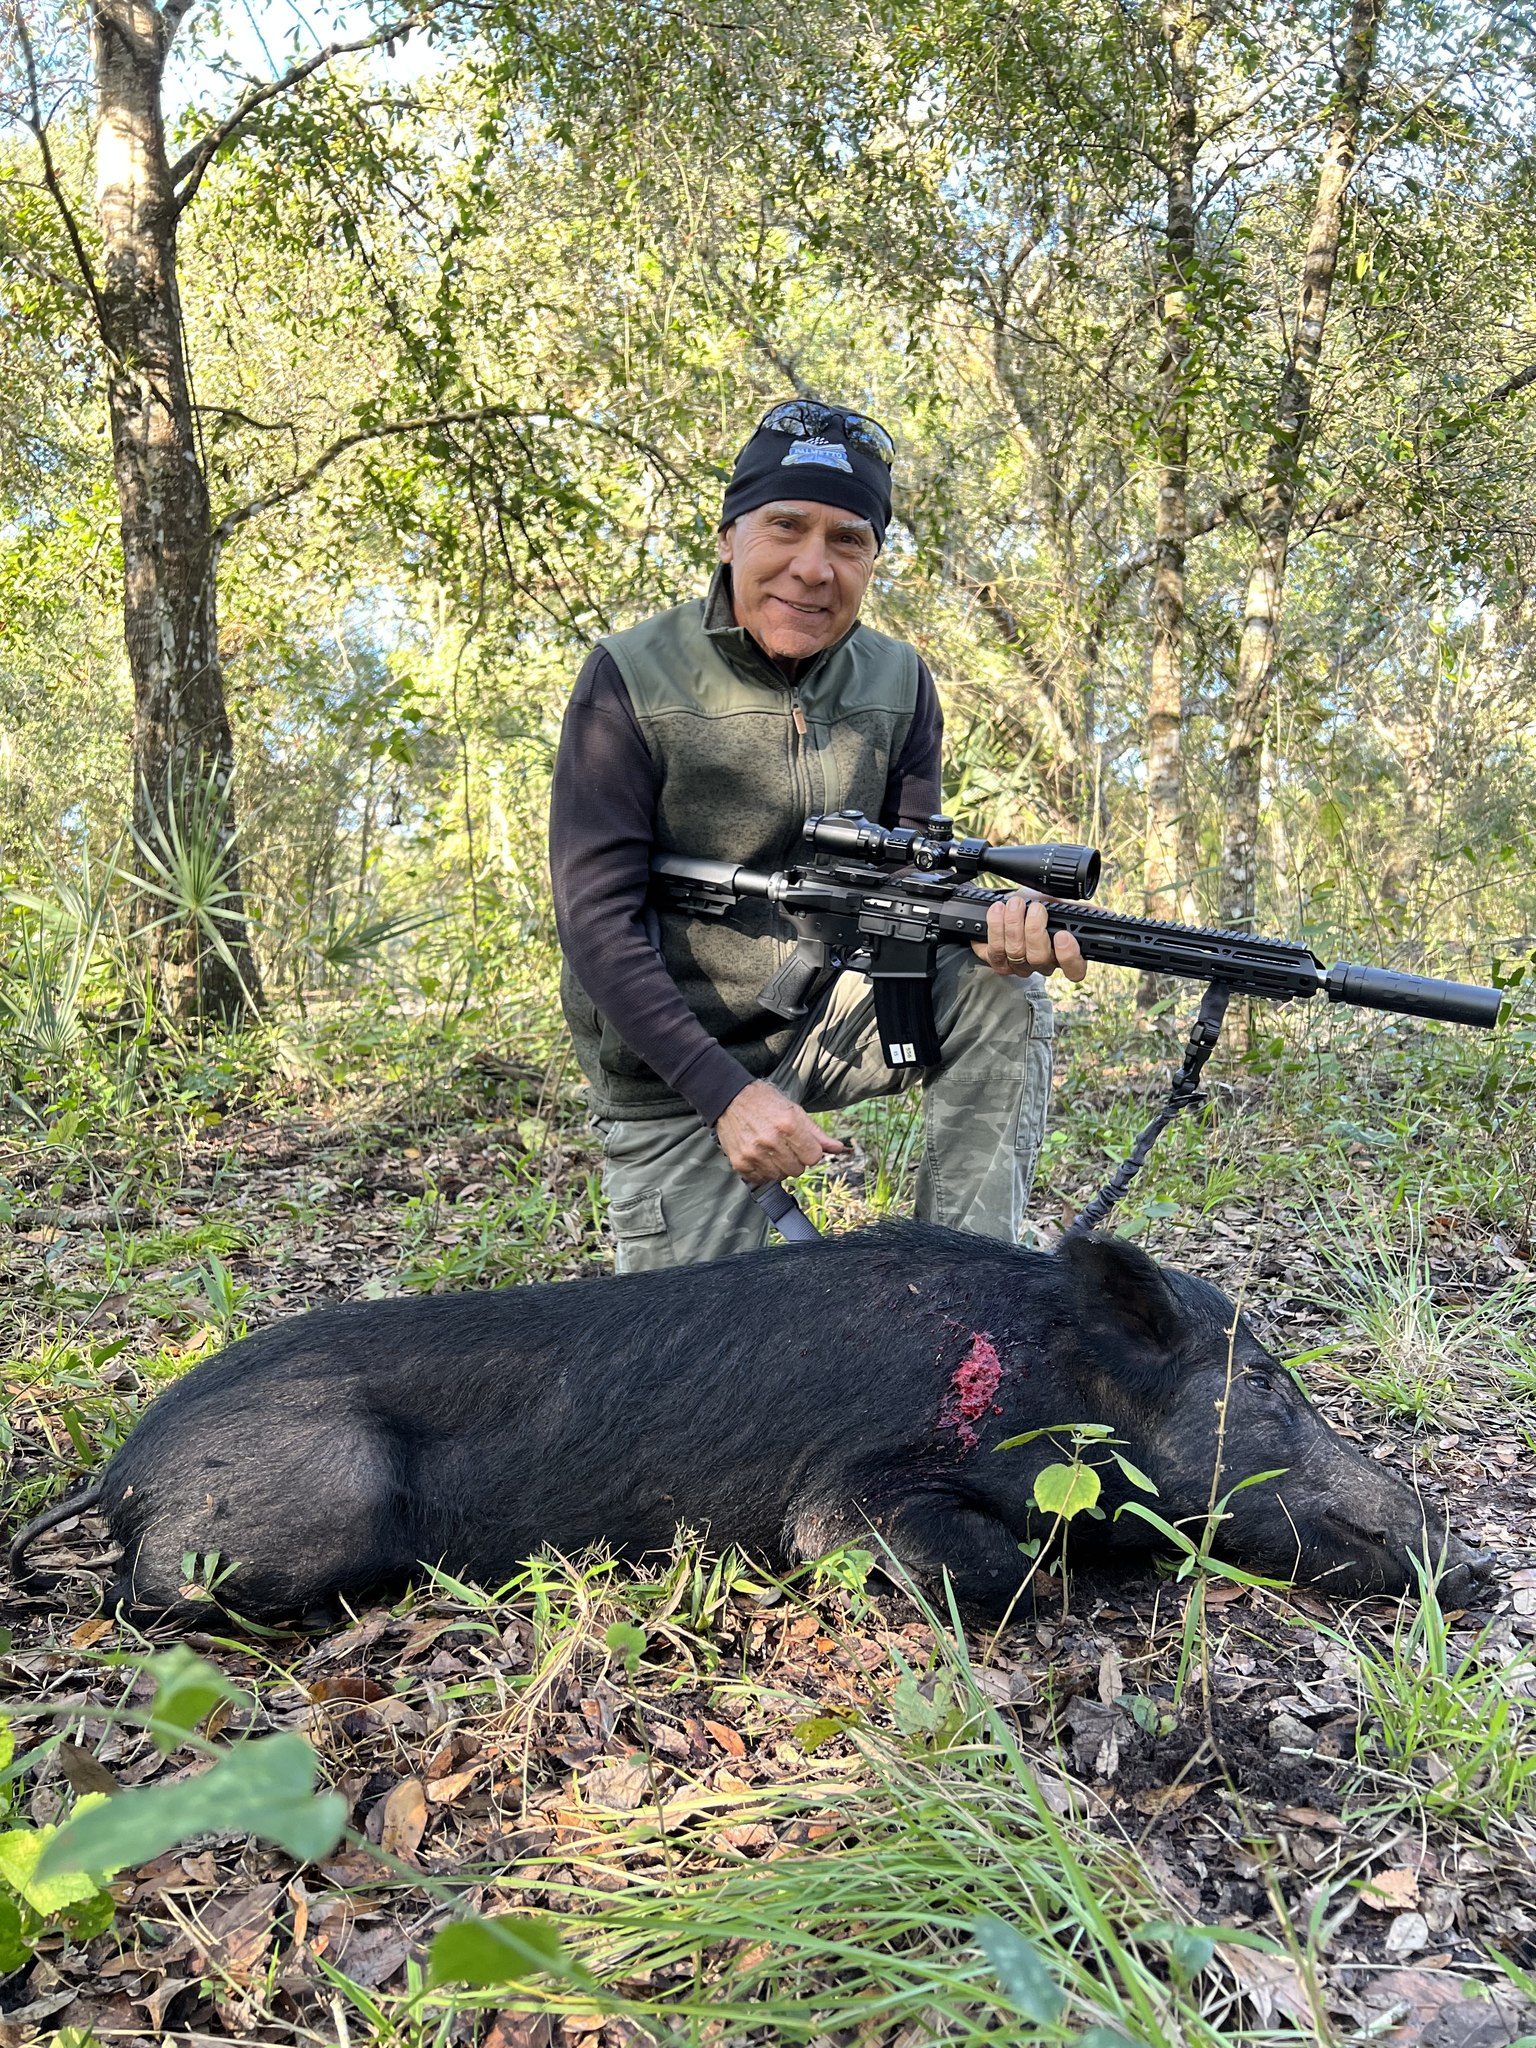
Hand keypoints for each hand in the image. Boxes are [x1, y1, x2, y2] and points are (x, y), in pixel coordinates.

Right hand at [715, 1080, 847, 1182]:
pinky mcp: (740, 1162)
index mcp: (788, 1125)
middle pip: (798, 1169)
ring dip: (779, 1166)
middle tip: (785, 1146)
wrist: (729, 1098)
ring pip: (780, 1176)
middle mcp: (771, 1141)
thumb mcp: (794, 1110)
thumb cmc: (764, 1101)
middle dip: (796, 1160)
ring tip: (771, 1150)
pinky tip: (760, 1156)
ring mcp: (753, 1153)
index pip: (814, 1157)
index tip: (802, 1144)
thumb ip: (817, 1133)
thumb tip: (839, 1149)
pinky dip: (763, 1171)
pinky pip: (761, 1179)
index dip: (810, 1151)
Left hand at [972, 892, 1086, 980]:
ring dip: (1014, 924)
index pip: (1075, 970)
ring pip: (1016, 953)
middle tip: (1034, 908)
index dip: (1070, 957)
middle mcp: (1041, 964)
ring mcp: (1018, 966)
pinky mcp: (997, 962)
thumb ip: (1078, 912)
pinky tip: (997, 910)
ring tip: (1014, 904)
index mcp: (1062, 954)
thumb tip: (1104, 915)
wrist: (1005, 904)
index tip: (1063, 935)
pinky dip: (996, 927)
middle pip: (1040, 958)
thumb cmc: (1034, 906)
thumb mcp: (1059, 905)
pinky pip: (995, 951)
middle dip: (1035, 930)